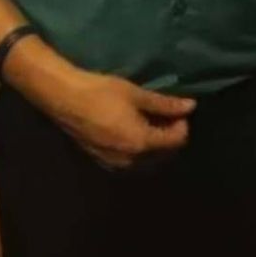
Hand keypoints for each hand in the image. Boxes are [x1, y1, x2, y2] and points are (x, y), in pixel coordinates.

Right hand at [40, 69, 195, 170]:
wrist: (65, 99)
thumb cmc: (102, 93)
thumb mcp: (137, 95)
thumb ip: (165, 104)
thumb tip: (191, 107)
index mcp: (141, 144)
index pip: (175, 142)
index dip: (182, 126)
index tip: (180, 111)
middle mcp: (129, 160)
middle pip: (162, 155)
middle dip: (170, 137)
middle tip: (168, 116)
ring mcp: (114, 163)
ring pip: (146, 160)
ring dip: (155, 145)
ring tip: (153, 121)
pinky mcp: (101, 160)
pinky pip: (130, 161)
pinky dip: (138, 149)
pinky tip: (134, 131)